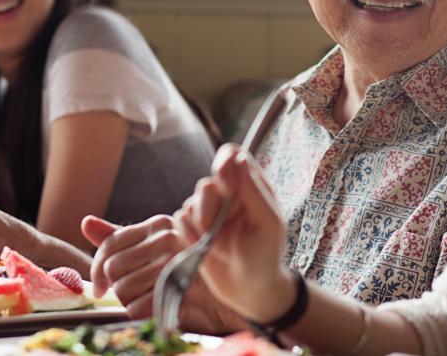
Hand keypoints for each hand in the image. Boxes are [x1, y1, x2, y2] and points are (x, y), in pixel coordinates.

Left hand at [86, 214, 186, 313]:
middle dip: (117, 285)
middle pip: (113, 267)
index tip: (101, 286)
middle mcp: (169, 239)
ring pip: (122, 289)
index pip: (110, 244)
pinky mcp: (177, 292)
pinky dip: (139, 313)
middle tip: (134, 289)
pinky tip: (152, 307)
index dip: (97, 269)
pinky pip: (135, 308)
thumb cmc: (175, 271)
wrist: (214, 300)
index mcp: (160, 224)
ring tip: (146, 296)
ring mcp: (175, 265)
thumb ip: (117, 237)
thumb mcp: (148, 247)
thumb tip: (86, 222)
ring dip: (128, 300)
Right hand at [177, 144, 292, 322]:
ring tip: (221, 246)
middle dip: (212, 210)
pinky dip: (191, 237)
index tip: (225, 185)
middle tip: (224, 232)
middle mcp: (227, 194)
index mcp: (249, 185)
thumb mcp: (267, 222)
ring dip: (203, 228)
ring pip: (189, 203)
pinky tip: (207, 250)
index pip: (230, 155)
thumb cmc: (266, 255)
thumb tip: (239, 157)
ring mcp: (208, 211)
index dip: (223, 164)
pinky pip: (179, 220)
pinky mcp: (192, 228)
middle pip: (205, 184)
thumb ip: (253, 190)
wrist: (250, 291)